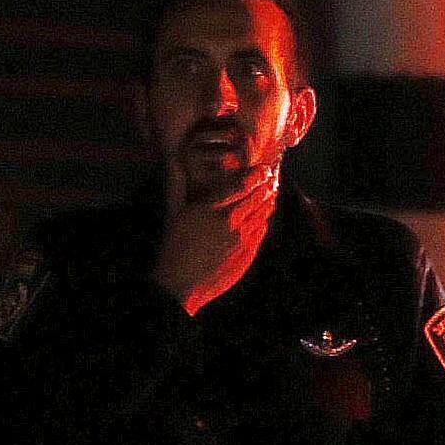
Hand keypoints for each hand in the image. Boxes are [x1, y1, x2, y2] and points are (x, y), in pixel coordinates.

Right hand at [153, 160, 277, 316]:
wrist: (180, 285)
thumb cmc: (173, 248)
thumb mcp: (173, 213)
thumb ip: (177, 184)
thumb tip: (173, 159)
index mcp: (210, 208)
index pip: (242, 185)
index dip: (256, 175)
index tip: (262, 168)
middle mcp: (229, 221)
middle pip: (257, 197)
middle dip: (266, 185)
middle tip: (271, 178)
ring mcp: (241, 238)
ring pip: (262, 213)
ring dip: (268, 201)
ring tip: (270, 194)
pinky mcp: (247, 253)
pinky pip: (261, 231)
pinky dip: (264, 221)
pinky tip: (262, 217)